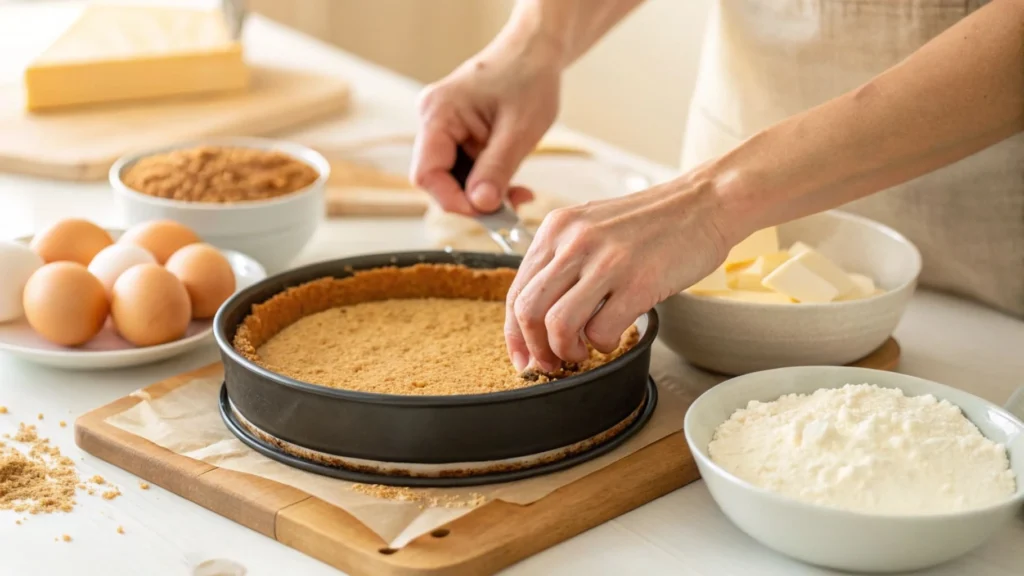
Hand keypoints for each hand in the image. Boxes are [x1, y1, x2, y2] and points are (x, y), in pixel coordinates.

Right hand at [411, 34, 560, 214]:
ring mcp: (443, 126)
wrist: (535, 52)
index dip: (452, 200)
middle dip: (472, 199)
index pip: (427, 173)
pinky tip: (512, 185)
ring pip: (453, 178)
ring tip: (519, 195)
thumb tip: (480, 207)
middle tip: (510, 209)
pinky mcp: (456, 133)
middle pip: (437, 178)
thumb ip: (496, 169)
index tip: (486, 214)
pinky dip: (487, 182)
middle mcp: (432, 119)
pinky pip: (464, 168)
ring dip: (483, 194)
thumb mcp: (519, 130)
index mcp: (439, 113)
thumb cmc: (529, 78)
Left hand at [504, 177, 732, 371]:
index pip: (517, 291)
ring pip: (557, 325)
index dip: (515, 334)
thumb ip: (564, 262)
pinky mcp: (638, 282)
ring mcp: (606, 261)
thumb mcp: (593, 227)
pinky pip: (600, 331)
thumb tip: (540, 316)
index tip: (523, 356)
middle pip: (528, 311)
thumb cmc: (653, 222)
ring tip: (582, 352)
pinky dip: (602, 345)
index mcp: (557, 228)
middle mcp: (574, 241)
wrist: (705, 202)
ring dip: (565, 351)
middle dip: (535, 348)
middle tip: (552, 363)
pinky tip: (613, 337)